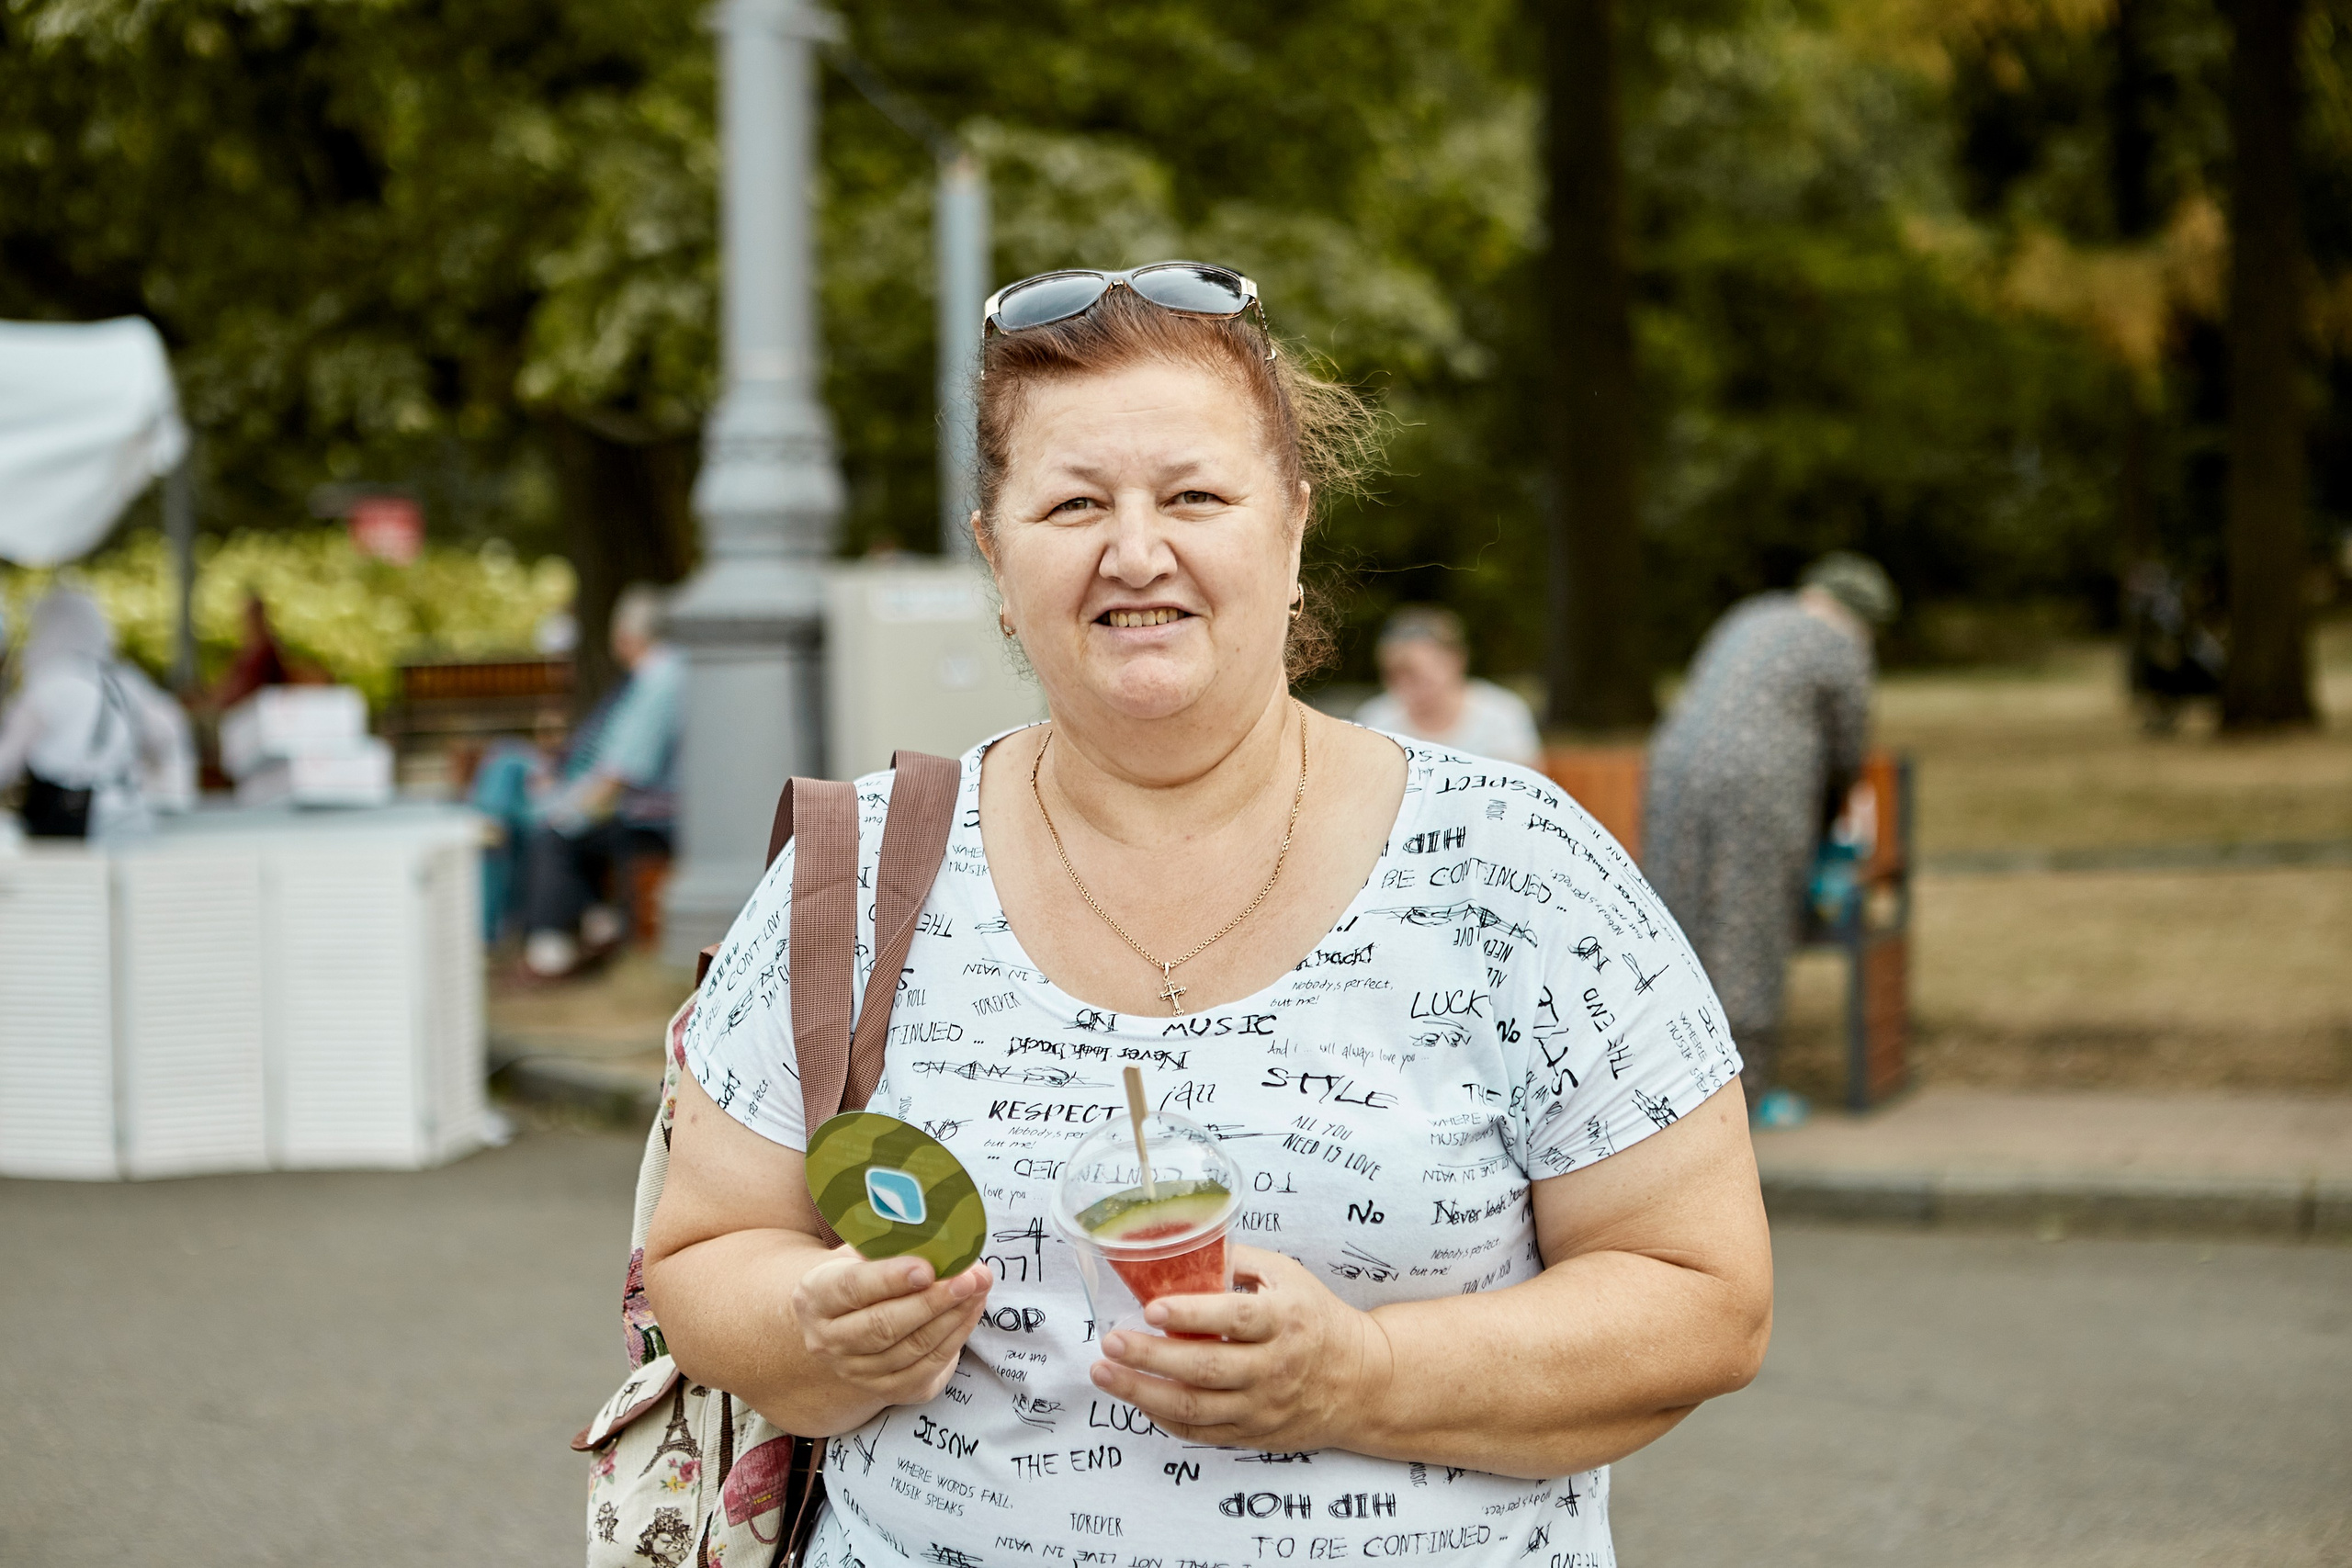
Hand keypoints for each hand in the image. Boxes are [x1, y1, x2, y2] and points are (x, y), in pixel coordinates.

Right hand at [791, 1249, 993, 1407]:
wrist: (844, 1321)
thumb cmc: (860, 1274)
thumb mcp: (861, 1252)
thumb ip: (889, 1245)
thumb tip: (937, 1237)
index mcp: (815, 1297)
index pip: (853, 1288)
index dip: (890, 1278)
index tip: (927, 1268)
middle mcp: (828, 1340)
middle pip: (884, 1326)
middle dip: (933, 1301)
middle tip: (969, 1277)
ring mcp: (856, 1372)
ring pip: (911, 1349)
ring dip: (952, 1317)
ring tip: (979, 1287)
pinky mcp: (888, 1390)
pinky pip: (928, 1367)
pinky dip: (955, 1338)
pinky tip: (971, 1311)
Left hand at [1088, 1244, 1393, 1451]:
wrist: (1360, 1380)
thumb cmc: (1315, 1317)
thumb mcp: (1287, 1275)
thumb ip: (1237, 1260)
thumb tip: (1182, 1243)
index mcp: (1284, 1319)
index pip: (1235, 1317)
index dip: (1191, 1315)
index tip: (1152, 1308)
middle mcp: (1273, 1366)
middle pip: (1207, 1367)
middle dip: (1152, 1356)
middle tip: (1111, 1342)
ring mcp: (1262, 1405)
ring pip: (1196, 1407)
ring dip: (1144, 1392)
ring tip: (1105, 1373)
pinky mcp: (1253, 1432)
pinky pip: (1201, 1432)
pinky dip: (1164, 1417)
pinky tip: (1137, 1398)